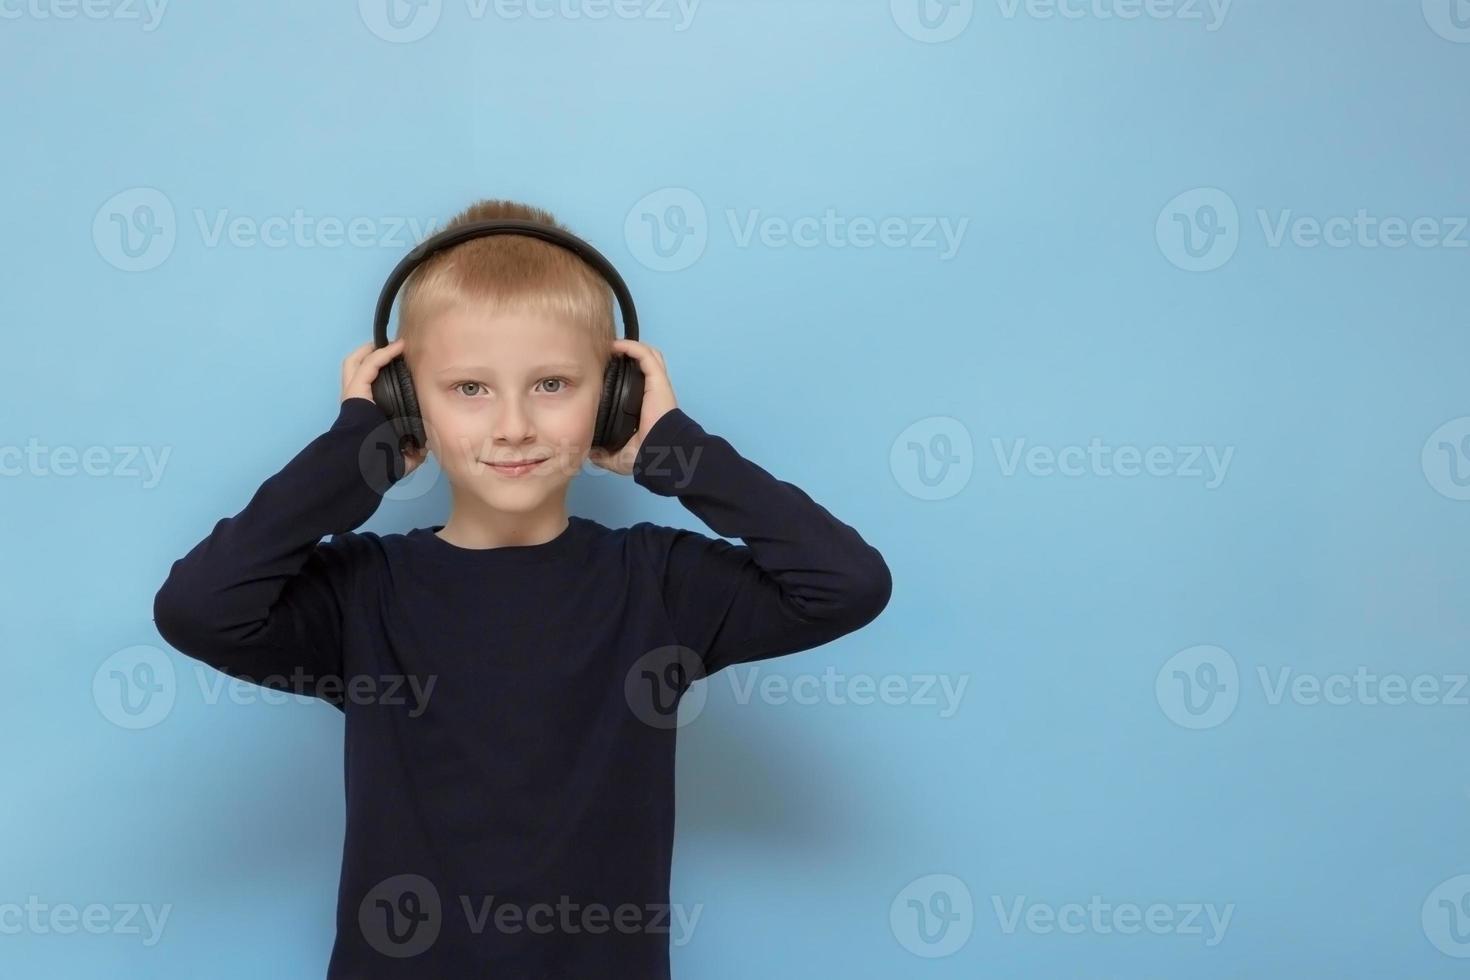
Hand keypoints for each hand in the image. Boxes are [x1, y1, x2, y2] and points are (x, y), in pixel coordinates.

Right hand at [341, 339, 427, 476]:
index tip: (400, 368)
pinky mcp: (355, 390)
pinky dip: (382, 354)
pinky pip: (368, 365)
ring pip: (353, 363)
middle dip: (368, 356)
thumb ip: (412, 451)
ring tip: (391, 344)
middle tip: (389, 350)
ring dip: (371, 350)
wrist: (365, 465)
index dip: (380, 376)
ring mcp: (353, 395)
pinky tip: (397, 348)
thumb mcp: (400, 457)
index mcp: (365, 415)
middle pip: (354, 370)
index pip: (368, 389)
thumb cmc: (379, 463)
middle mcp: (357, 402)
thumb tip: (425, 448)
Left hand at [588, 338, 677, 475]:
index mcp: (643, 408)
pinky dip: (632, 347)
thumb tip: (589, 452)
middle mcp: (650, 393)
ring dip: (631, 347)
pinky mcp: (657, 380)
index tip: (602, 371)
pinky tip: (616, 346)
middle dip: (627, 355)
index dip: (621, 373)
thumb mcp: (617, 456)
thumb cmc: (646, 455)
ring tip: (611, 346)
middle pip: (643, 364)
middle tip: (607, 354)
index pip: (635, 383)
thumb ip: (603, 453)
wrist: (660, 454)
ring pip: (649, 355)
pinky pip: (646, 356)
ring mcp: (656, 385)